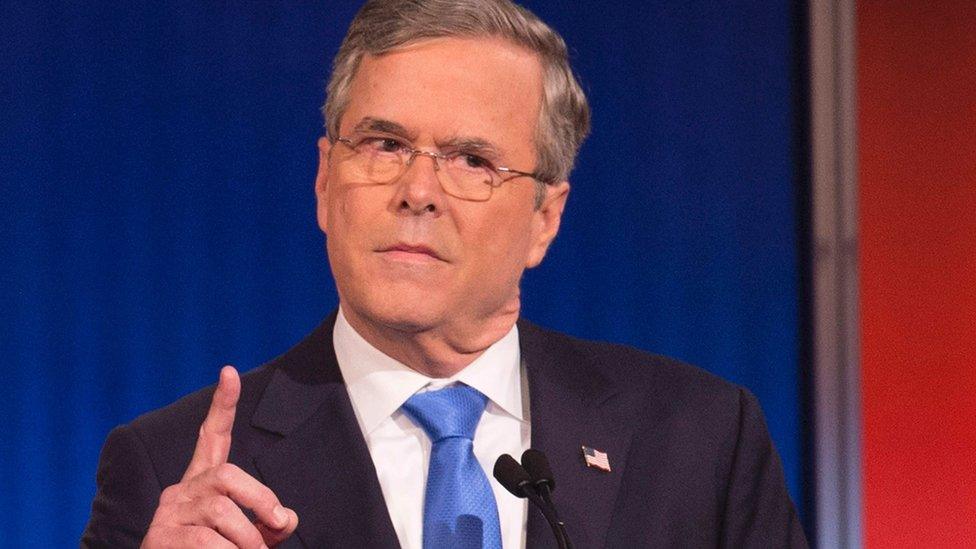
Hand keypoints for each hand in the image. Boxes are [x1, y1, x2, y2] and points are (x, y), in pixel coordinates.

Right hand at [142, 366, 298, 547]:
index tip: (230, 372)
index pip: (212, 437)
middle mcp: (182, 490)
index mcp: (203, 483)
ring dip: (248, 540)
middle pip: (228, 475)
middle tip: (275, 527)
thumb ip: (270, 524)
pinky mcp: (159, 538)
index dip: (223, 405)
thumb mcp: (250, 538)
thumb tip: (284, 518)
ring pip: (222, 511)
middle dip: (261, 499)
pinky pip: (205, 542)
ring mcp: (168, 512)